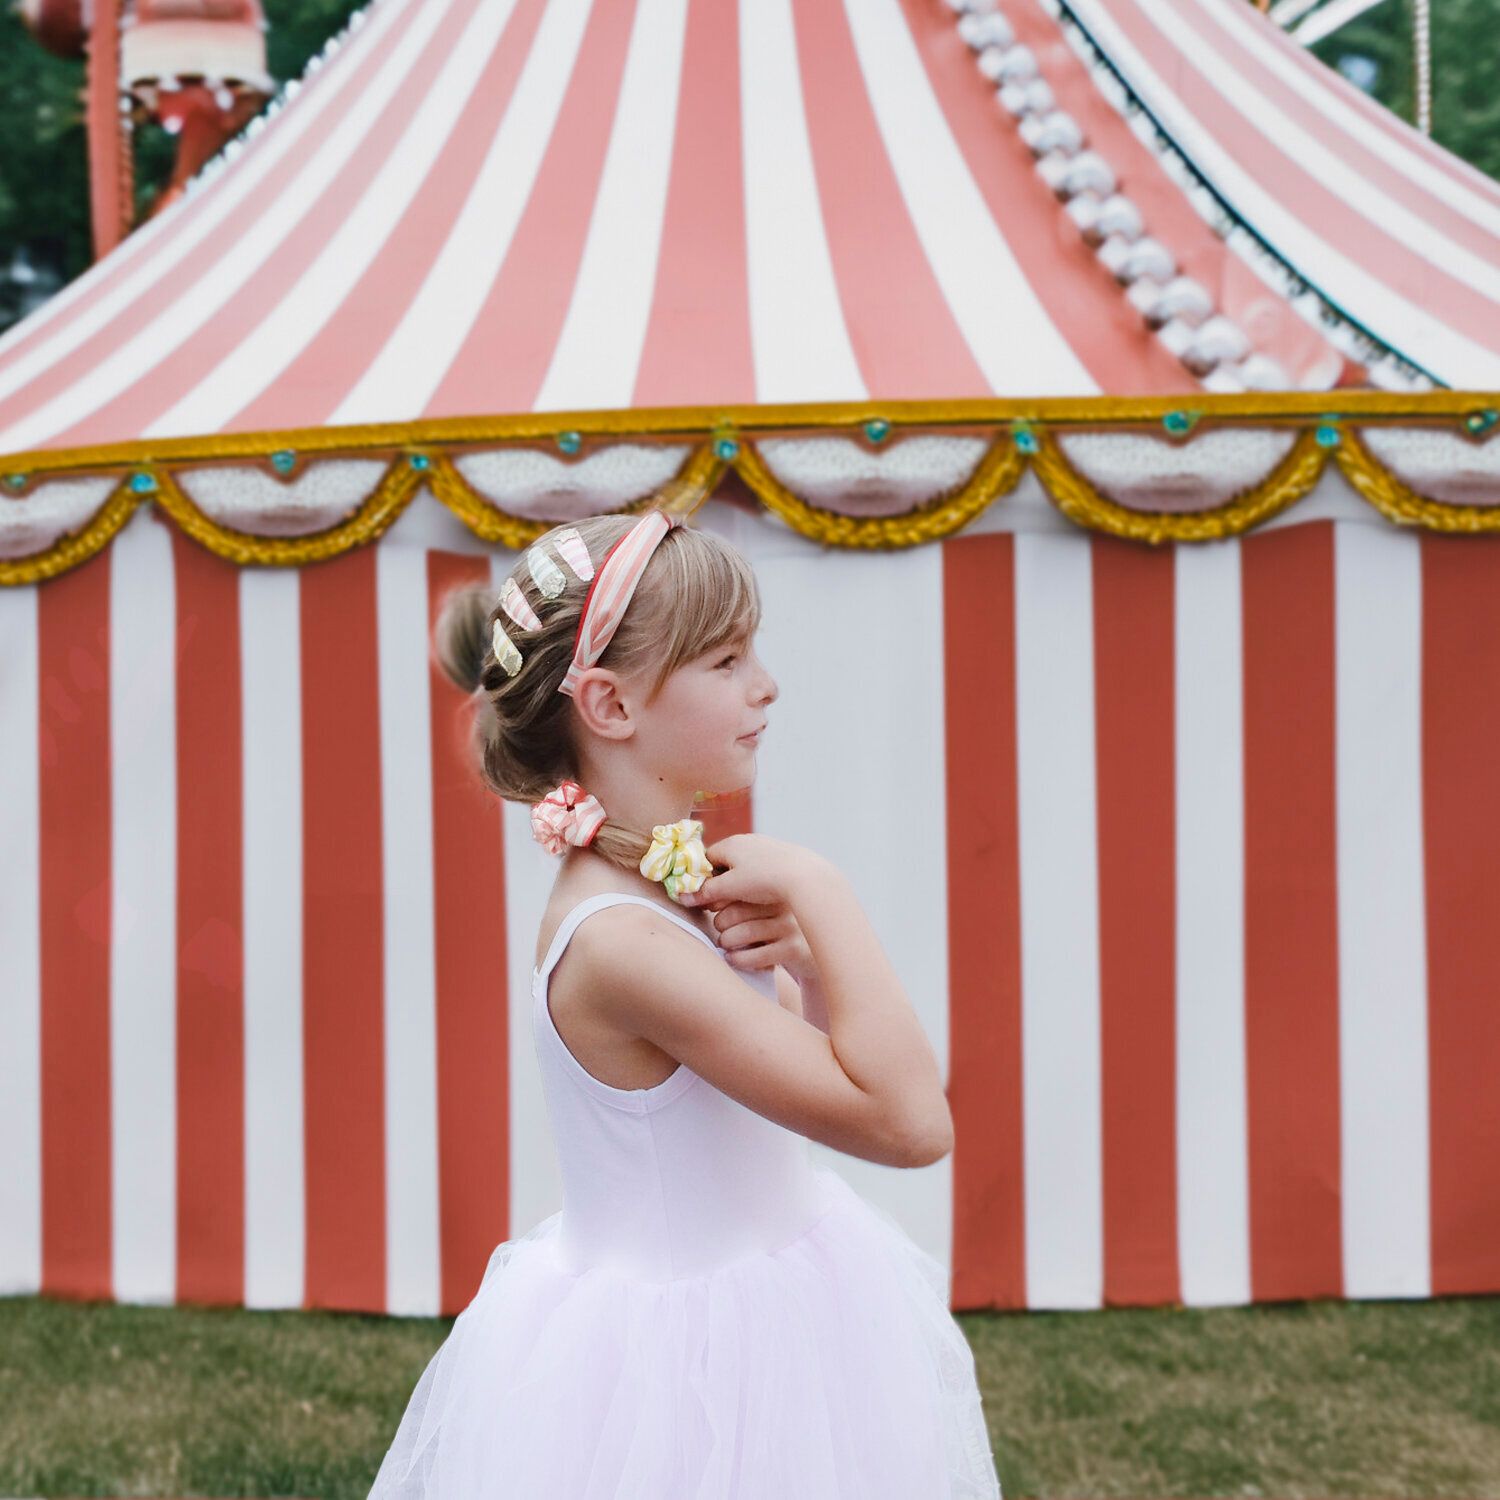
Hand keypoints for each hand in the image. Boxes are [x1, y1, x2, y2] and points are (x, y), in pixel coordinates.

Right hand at [676, 833, 823, 913]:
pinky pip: (761, 868)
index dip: (702, 879)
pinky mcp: (781, 855)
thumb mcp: (730, 888)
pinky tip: (762, 896)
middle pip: (724, 863)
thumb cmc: (764, 879)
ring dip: (738, 884)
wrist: (804, 875)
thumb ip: (705, 892)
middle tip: (721, 904)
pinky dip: (757, 882)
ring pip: (743, 867)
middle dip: (720, 884)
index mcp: (730, 844)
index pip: (706, 859)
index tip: (703, 897)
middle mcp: (747, 840)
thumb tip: (682, 897)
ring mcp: (765, 846)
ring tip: (742, 902)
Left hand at [699, 896, 816, 983]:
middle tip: (721, 930)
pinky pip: (751, 956)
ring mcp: (790, 926)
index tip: (712, 909)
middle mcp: (784, 903)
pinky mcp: (793, 949)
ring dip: (725, 942)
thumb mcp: (769, 908)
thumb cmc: (784, 927)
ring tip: (726, 943)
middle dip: (720, 924)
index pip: (733, 891)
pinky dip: (736, 959)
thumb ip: (744, 897)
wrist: (820, 953)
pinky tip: (734, 958)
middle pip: (733, 912)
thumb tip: (699, 894)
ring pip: (739, 935)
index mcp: (775, 888)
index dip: (717, 902)